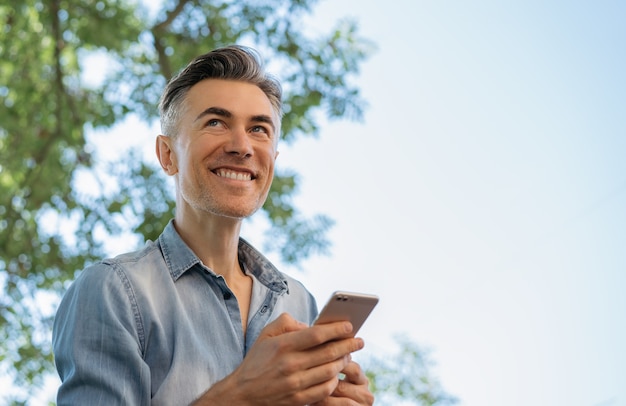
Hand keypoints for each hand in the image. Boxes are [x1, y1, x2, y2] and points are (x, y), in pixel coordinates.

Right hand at [193, 313, 364, 405]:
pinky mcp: (297, 400)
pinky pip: (324, 390)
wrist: (242, 394)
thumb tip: (308, 324)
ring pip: (330, 371)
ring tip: (348, 356)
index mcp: (283, 345)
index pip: (317, 335)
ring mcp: (295, 384)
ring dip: (343, 362)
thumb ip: (287, 323)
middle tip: (359, 341)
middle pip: (329, 353)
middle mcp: (290, 365)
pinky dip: (334, 381)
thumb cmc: (257, 361)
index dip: (337, 330)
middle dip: (348, 345)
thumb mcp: (266, 335)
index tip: (349, 327)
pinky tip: (335, 374)